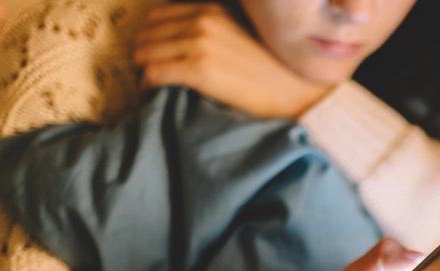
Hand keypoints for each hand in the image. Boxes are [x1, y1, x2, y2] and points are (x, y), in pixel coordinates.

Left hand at [134, 3, 326, 118]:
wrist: (296, 93)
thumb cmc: (273, 70)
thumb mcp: (243, 33)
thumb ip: (215, 28)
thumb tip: (185, 36)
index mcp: (213, 9)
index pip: (160, 14)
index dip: (150, 34)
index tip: (152, 51)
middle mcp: (204, 20)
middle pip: (148, 32)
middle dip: (143, 51)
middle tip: (146, 69)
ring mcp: (200, 44)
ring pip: (145, 52)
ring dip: (143, 68)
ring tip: (150, 82)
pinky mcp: (199, 70)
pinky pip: (154, 73)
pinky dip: (148, 83)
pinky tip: (153, 91)